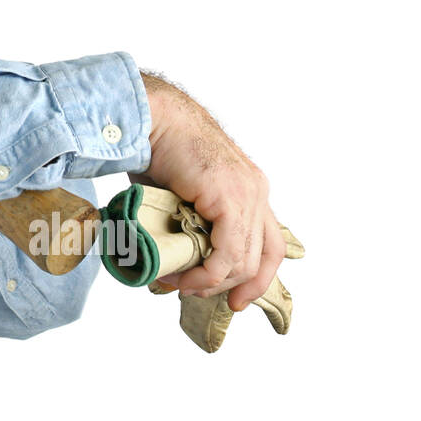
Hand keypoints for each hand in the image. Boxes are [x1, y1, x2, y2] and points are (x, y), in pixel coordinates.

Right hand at [136, 73, 282, 311]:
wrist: (151, 119)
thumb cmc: (156, 148)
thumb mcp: (180, 191)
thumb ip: (185, 218)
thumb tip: (170, 253)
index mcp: (249, 189)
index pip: (269, 245)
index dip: (256, 278)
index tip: (234, 300)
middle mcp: (257, 192)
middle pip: (261, 258)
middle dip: (232, 286)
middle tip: (194, 293)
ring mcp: (249, 195)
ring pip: (244, 260)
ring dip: (210, 282)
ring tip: (178, 283)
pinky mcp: (232, 199)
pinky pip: (229, 253)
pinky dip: (208, 273)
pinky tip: (184, 276)